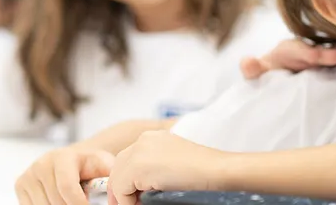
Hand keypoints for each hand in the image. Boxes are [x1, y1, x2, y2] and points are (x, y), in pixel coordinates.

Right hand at [15, 147, 115, 204]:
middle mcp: (41, 164)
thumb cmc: (90, 167)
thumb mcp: (103, 167)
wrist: (71, 160)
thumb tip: (113, 193)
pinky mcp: (19, 186)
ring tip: (73, 203)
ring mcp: (28, 175)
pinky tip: (60, 203)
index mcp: (63, 157)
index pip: (67, 187)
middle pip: (55, 202)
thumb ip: (108, 177)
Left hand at [109, 131, 230, 204]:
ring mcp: (139, 151)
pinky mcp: (137, 166)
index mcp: (152, 138)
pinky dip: (127, 200)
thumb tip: (137, 190)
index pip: (127, 160)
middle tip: (126, 204)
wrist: (218, 171)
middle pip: (119, 167)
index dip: (125, 181)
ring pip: (117, 178)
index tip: (129, 197)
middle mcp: (143, 140)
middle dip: (120, 189)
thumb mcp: (172, 165)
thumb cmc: (204, 172)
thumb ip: (153, 171)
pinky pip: (121, 188)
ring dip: (124, 195)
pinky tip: (143, 204)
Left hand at [240, 39, 335, 79]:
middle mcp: (306, 49)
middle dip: (326, 53)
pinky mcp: (330, 63)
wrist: (279, 73)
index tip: (315, 57)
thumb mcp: (257, 73)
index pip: (297, 49)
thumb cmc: (268, 72)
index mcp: (287, 51)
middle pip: (318, 49)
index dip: (306, 52)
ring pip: (333, 50)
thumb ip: (253, 69)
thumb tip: (247, 62)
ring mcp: (319, 55)